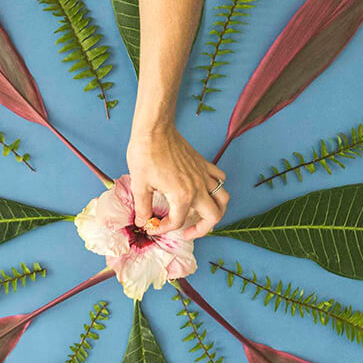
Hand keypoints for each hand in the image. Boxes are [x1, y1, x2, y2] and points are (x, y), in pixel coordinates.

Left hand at [127, 121, 226, 240]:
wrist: (154, 130)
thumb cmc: (145, 155)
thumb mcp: (139, 185)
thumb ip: (143, 207)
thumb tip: (143, 222)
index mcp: (182, 196)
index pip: (177, 222)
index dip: (162, 229)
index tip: (152, 227)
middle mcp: (198, 188)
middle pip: (213, 217)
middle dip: (201, 229)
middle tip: (186, 232)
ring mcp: (203, 175)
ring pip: (223, 199)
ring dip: (216, 211)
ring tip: (203, 216)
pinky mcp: (203, 164)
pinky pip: (219, 178)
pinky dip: (217, 187)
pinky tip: (204, 190)